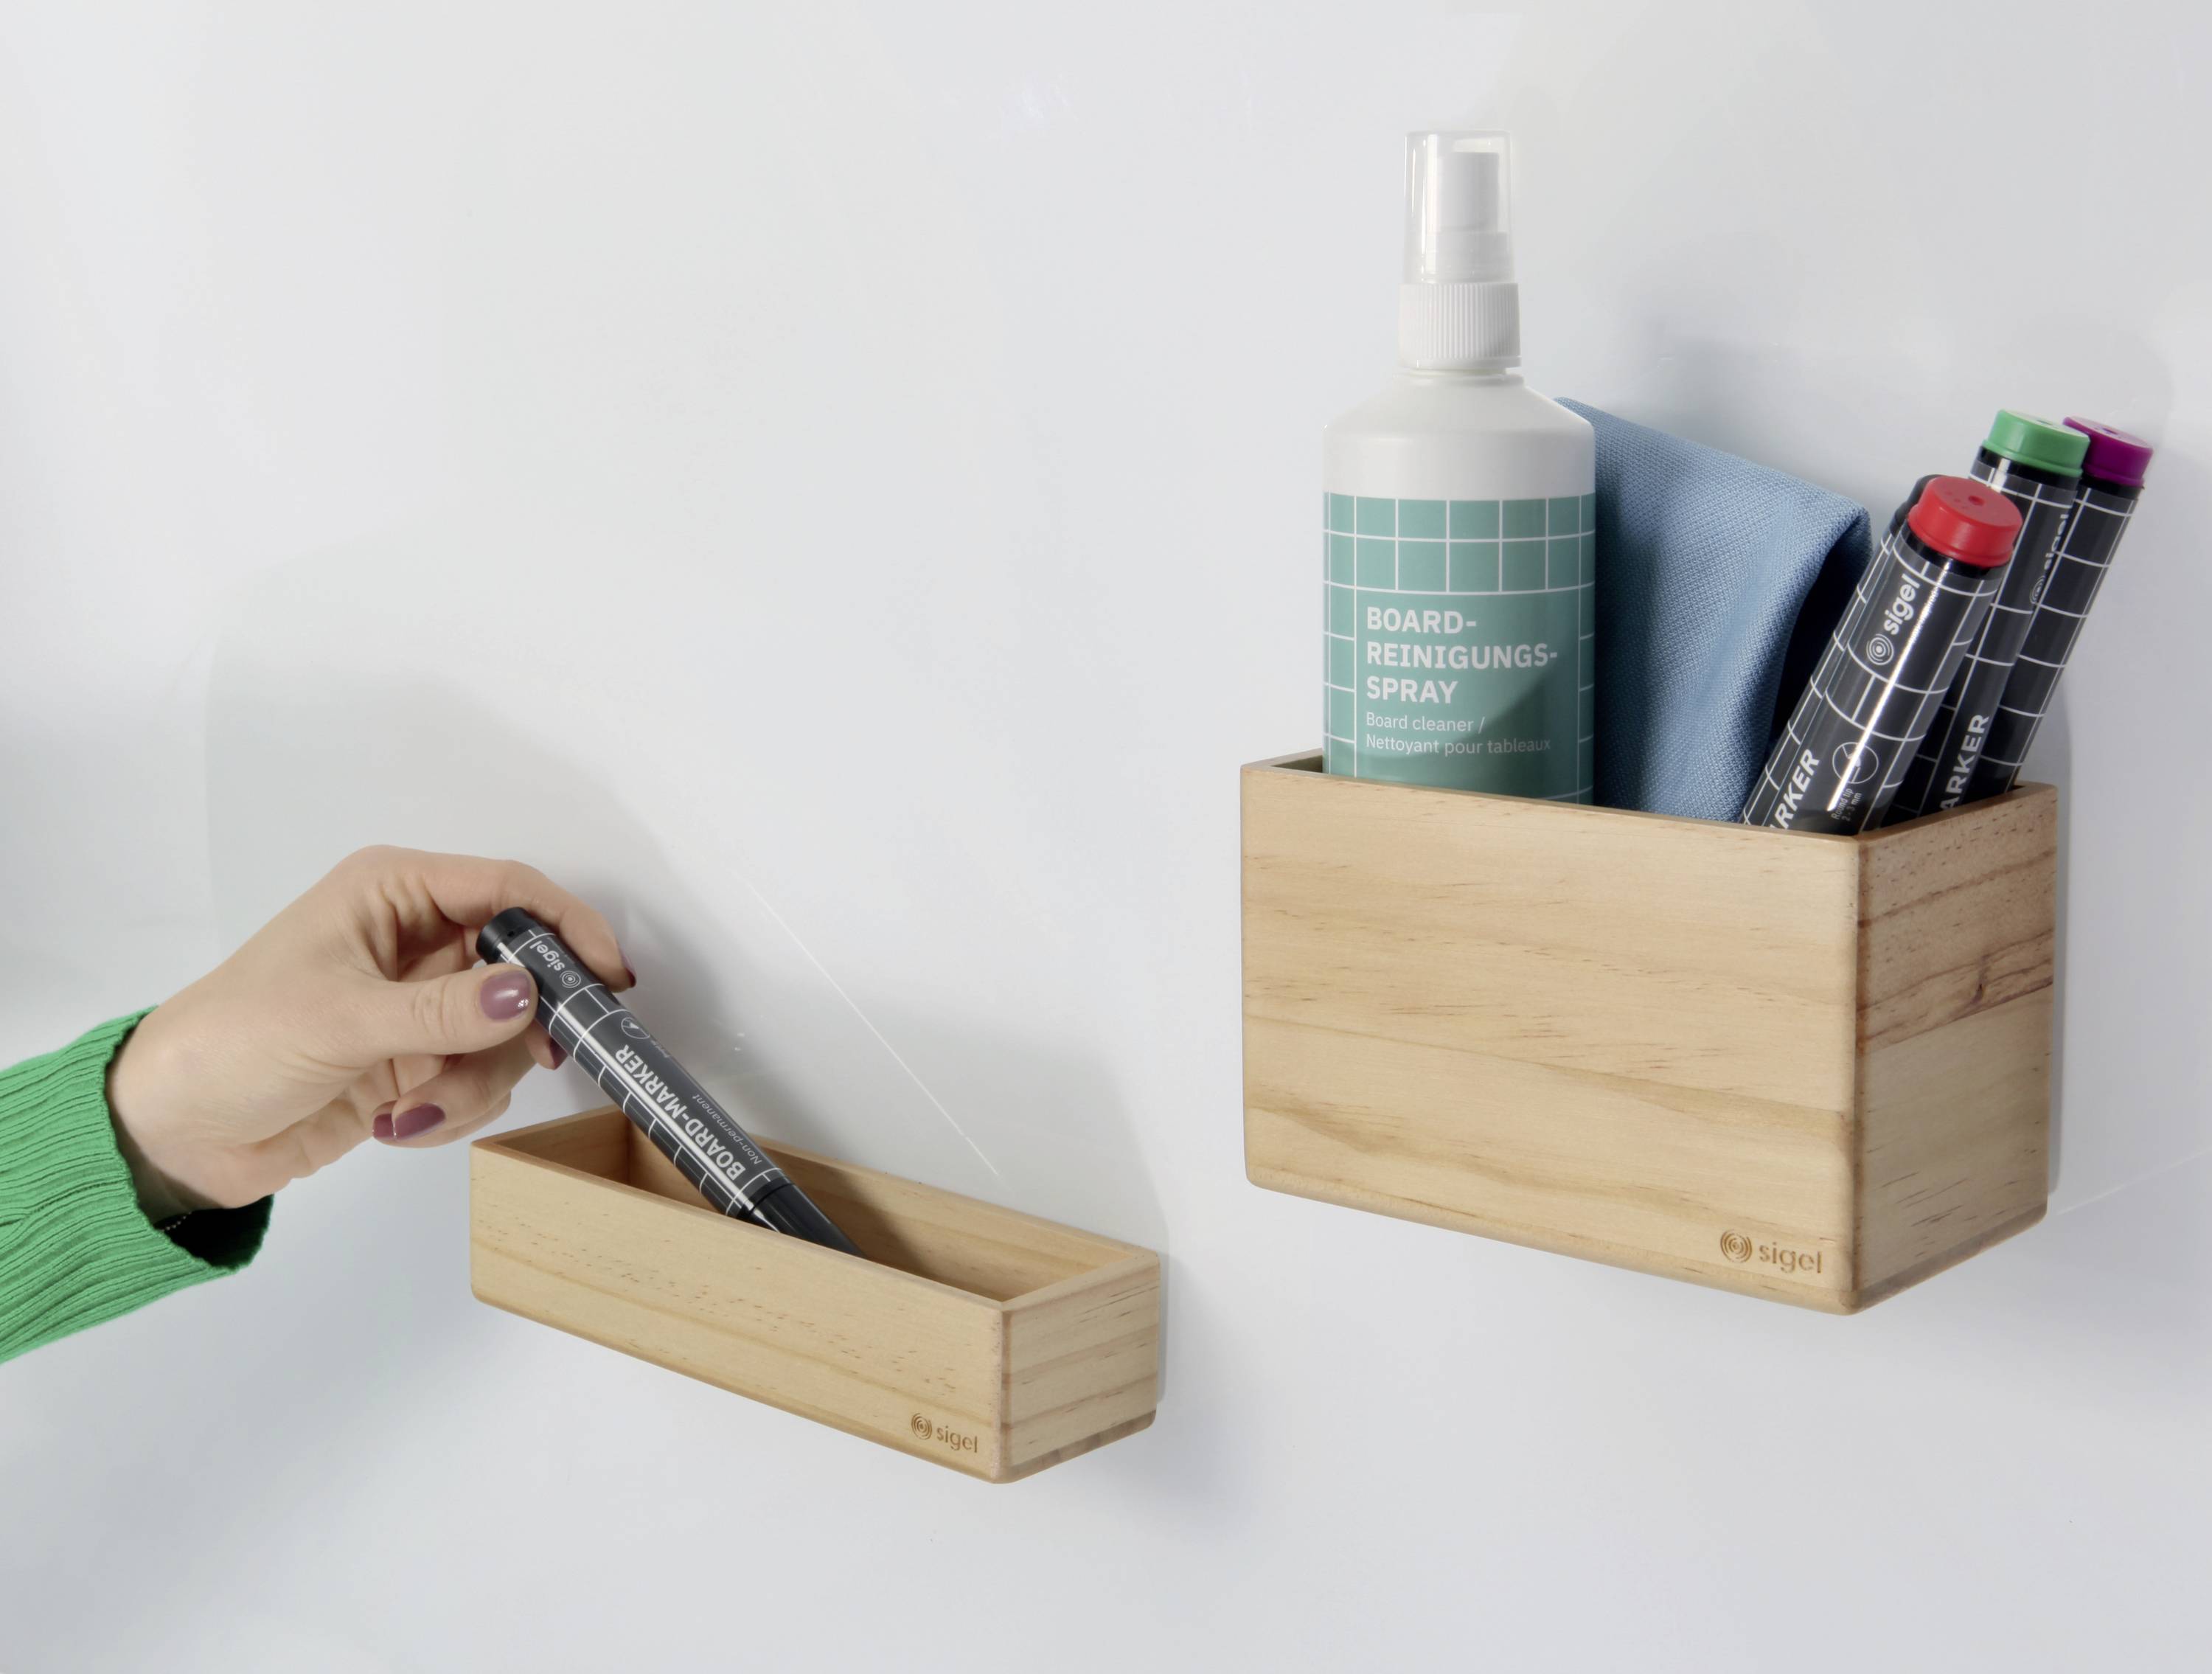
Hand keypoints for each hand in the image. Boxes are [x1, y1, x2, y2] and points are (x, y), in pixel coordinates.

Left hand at [106, 846, 630, 1215]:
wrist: (177, 1132)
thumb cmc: (234, 1044)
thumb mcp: (341, 1020)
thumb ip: (444, 1010)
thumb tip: (529, 993)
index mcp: (393, 893)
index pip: (508, 888)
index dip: (567, 925)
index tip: (610, 977)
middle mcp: (416, 939)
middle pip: (523, 966)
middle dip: (522, 1024)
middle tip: (538, 1057)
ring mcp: (421, 1003)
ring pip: (507, 1033)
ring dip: (475, 1081)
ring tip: (411, 1107)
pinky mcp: (419, 1059)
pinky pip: (481, 1079)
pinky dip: (453, 1108)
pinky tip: (397, 1123)